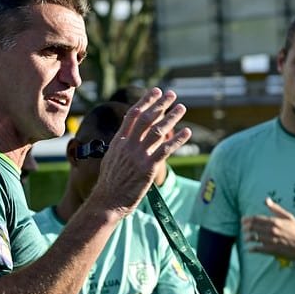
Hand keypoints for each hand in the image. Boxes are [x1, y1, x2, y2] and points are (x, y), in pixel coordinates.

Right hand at [93, 88, 190, 215]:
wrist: (107, 202)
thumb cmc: (110, 184)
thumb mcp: (111, 159)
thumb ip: (121, 147)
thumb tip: (127, 137)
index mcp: (119, 141)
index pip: (133, 115)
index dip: (146, 101)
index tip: (155, 92)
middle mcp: (128, 145)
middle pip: (146, 118)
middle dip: (160, 104)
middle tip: (171, 94)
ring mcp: (138, 156)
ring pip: (157, 131)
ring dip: (171, 117)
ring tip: (182, 107)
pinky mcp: (148, 168)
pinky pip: (165, 150)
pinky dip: (177, 139)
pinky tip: (187, 132)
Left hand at [241, 197, 294, 259]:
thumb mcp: (288, 217)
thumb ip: (276, 208)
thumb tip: (266, 200)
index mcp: (275, 221)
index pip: (257, 219)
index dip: (248, 219)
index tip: (243, 220)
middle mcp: (272, 230)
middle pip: (254, 228)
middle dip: (246, 228)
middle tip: (243, 229)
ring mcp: (272, 240)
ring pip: (255, 238)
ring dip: (248, 238)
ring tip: (245, 239)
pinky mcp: (273, 250)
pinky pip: (259, 249)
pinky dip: (253, 249)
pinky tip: (249, 249)